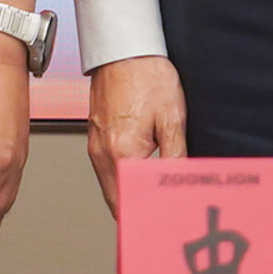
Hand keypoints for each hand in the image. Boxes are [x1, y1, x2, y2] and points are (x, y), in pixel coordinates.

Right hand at [85, 55, 185, 213]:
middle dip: (135, 213)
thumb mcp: (172, 119)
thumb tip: (177, 185)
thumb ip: (175, 157)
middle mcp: (102, 153)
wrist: (124, 47)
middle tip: (158, 222)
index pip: (130, 202)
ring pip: (110, 186)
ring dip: (127, 197)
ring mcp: (95, 144)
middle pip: (116, 200)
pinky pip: (106, 169)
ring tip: (151, 204)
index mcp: (122, 152)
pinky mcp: (95, 135)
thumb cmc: (147, 76)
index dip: (145, 218)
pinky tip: (138, 177)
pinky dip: (121, 179)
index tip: (160, 225)